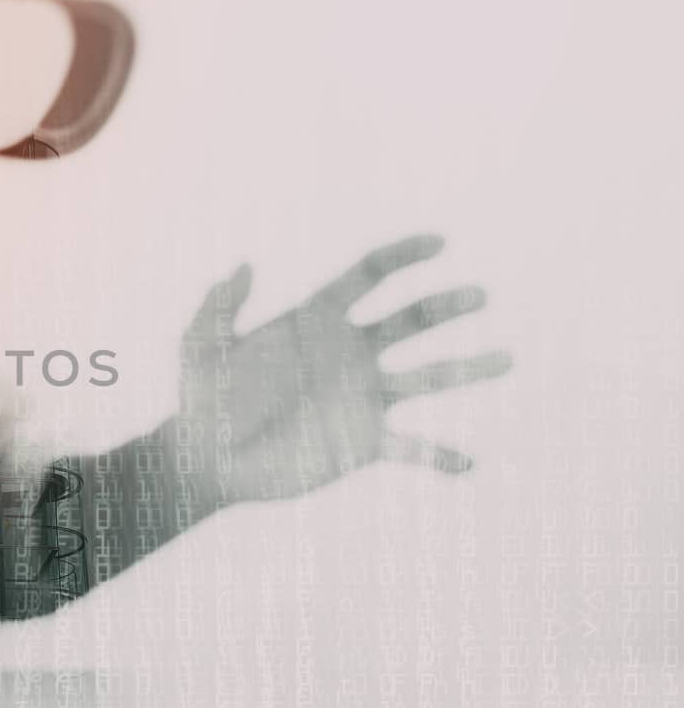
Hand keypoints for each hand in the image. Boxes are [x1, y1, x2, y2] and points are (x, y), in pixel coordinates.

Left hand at [177, 235, 511, 502]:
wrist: (209, 458)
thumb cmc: (200, 399)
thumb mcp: (201, 346)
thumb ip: (220, 305)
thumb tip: (244, 265)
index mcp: (316, 321)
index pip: (368, 276)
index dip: (403, 256)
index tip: (438, 243)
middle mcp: (348, 355)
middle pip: (410, 320)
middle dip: (446, 306)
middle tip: (479, 295)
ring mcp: (361, 398)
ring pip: (428, 377)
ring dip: (468, 369)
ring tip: (506, 358)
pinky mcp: (362, 442)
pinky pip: (412, 448)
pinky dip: (440, 455)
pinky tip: (467, 463)